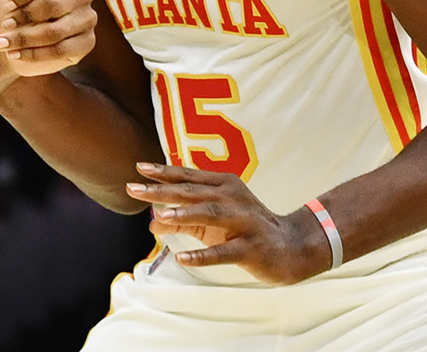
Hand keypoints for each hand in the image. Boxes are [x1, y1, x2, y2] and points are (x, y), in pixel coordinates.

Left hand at [0, 0, 96, 76]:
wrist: (11, 43)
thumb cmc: (9, 9)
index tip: (8, 5)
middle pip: (56, 4)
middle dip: (26, 18)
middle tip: (5, 25)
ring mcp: (86, 19)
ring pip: (57, 30)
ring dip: (26, 39)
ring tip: (5, 44)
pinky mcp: (86, 44)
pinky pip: (63, 51)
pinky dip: (35, 55)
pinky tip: (15, 57)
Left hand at [125, 162, 328, 284]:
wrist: (292, 246)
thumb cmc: (246, 229)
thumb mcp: (214, 220)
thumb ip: (184, 218)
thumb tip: (151, 222)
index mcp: (225, 185)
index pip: (189, 177)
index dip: (164, 172)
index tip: (139, 167)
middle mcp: (233, 198)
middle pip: (194, 192)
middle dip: (162, 190)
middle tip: (133, 188)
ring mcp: (244, 222)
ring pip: (210, 214)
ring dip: (185, 214)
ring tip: (160, 215)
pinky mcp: (251, 247)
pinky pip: (224, 252)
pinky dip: (203, 255)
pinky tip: (182, 259)